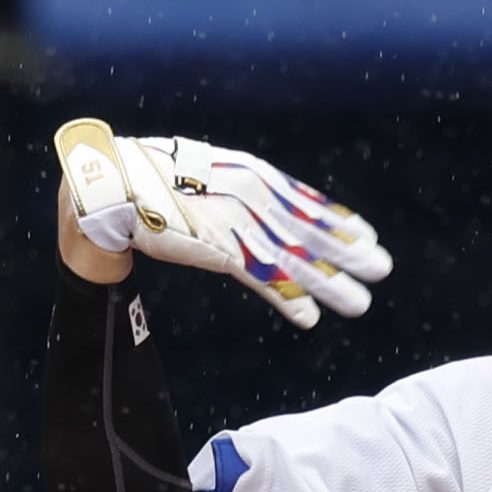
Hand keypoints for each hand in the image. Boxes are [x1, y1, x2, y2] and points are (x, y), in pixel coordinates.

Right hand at [53, 117, 392, 328]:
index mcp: (249, 173)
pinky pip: (261, 277)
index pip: (304, 200)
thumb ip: (233, 193)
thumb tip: (247, 206)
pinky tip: (308, 318)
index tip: (367, 236)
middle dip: (347, 252)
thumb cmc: (152, 181)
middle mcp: (251, 194)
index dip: (336, 221)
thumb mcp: (205, 177)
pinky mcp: (217, 246)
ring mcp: (236, 221)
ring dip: (328, 284)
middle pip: (309, 229)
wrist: (110, 185)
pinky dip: (287, 298)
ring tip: (359, 304)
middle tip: (382, 268)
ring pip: (294, 258)